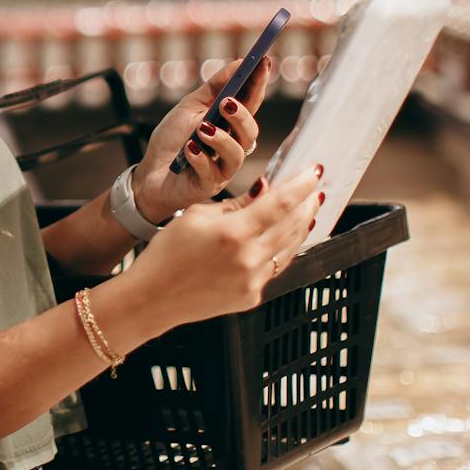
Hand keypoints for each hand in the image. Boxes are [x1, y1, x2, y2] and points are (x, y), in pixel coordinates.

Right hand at [127, 166, 324, 325]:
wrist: (154, 297)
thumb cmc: (167, 254)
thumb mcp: (197, 216)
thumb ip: (236, 204)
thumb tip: (264, 190)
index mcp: (232, 233)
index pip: (280, 203)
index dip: (301, 185)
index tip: (313, 172)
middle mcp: (247, 258)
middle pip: (292, 225)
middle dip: (307, 203)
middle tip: (316, 188)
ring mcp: (252, 281)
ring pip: (290, 247)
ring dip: (301, 226)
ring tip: (308, 210)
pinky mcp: (251, 296)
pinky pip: (275, 267)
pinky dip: (284, 249)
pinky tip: (286, 238)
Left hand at [132, 57, 272, 221]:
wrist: (149, 174)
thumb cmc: (172, 140)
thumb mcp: (190, 107)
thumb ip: (215, 87)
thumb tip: (241, 62)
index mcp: (230, 125)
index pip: (251, 102)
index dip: (259, 84)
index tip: (263, 62)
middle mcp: (232, 146)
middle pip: (250, 131)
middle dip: (241, 115)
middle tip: (226, 103)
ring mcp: (222, 167)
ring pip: (237, 154)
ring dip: (221, 138)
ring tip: (202, 129)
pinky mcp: (208, 185)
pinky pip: (211, 172)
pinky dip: (200, 158)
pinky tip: (188, 149)